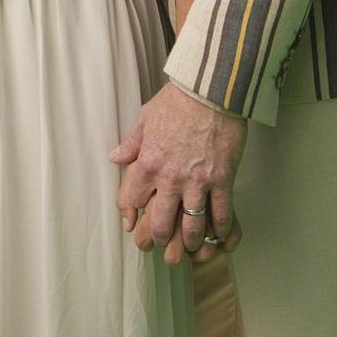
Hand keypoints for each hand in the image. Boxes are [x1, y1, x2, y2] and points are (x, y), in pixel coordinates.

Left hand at [109, 83, 246, 262]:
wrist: (211, 91)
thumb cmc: (177, 101)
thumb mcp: (146, 118)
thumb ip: (131, 144)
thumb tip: (114, 157)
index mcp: (148, 162)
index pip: (132, 199)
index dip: (132, 214)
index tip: (134, 223)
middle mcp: (170, 178)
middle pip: (160, 222)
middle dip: (160, 238)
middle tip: (164, 243)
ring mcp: (197, 181)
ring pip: (191, 225)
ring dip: (190, 240)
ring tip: (191, 246)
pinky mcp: (222, 180)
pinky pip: (221, 213)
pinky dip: (220, 229)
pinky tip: (220, 236)